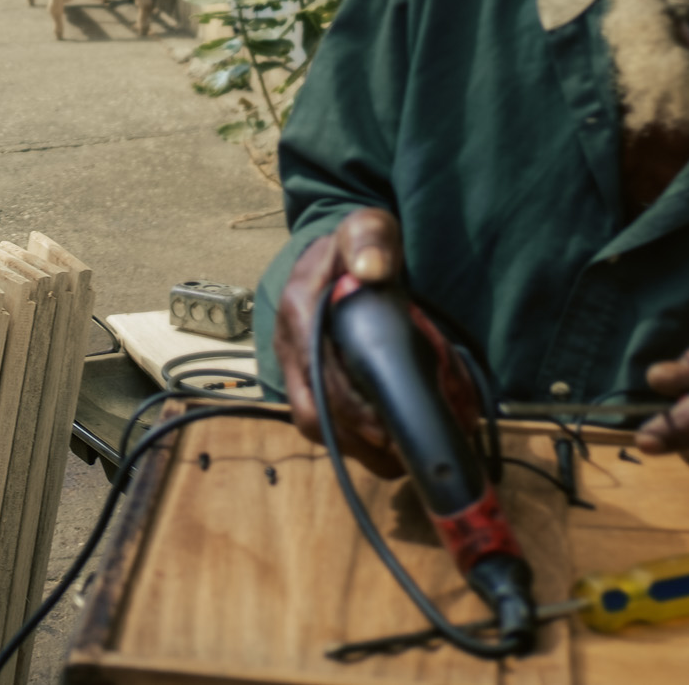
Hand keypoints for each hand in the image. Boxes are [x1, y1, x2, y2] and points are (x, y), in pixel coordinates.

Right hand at [274, 207, 404, 476]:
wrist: (340, 251)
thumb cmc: (358, 245)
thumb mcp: (367, 228)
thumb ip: (370, 239)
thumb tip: (372, 269)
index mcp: (298, 307)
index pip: (317, 371)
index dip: (350, 406)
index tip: (389, 426)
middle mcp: (287, 340)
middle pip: (310, 408)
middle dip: (355, 437)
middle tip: (401, 452)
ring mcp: (293, 361)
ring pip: (311, 421)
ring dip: (352, 446)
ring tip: (397, 459)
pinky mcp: (304, 376)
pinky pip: (318, 418)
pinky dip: (349, 439)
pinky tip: (383, 448)